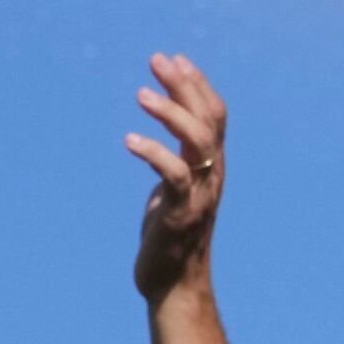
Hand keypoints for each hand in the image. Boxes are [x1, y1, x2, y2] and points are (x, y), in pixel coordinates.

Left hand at [127, 54, 228, 301]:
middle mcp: (213, 173)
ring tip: (141, 94)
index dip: (198, 84)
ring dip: (172, 113)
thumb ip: (176, 165)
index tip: (174, 58)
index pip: (214, 114)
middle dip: (185, 85)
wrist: (175, 284)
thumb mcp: (174, 192)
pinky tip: (129, 141)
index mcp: (212, 165)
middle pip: (208, 118)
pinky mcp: (181, 211)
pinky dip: (154, 153)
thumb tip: (161, 143)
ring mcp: (201, 192)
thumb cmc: (171, 239)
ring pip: (198, 140)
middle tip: (157, 60)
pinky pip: (174, 174)